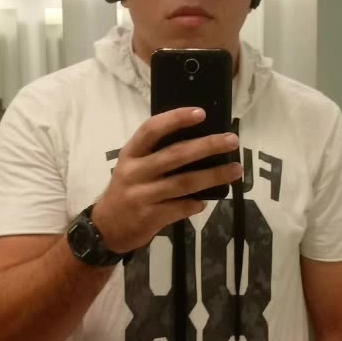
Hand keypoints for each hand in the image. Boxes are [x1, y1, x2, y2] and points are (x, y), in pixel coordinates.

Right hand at [92, 107, 241, 252]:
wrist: (106, 228)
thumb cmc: (127, 190)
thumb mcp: (132, 167)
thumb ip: (156, 156)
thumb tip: (198, 144)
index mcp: (130, 154)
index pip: (152, 129)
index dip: (176, 119)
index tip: (201, 113)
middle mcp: (134, 172)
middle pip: (176, 155)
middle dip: (207, 146)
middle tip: (232, 141)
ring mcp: (142, 195)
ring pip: (184, 182)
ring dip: (213, 176)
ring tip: (235, 170)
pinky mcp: (149, 216)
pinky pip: (180, 207)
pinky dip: (196, 203)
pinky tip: (207, 201)